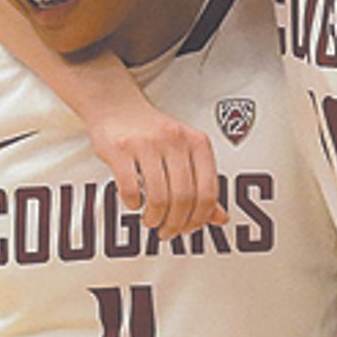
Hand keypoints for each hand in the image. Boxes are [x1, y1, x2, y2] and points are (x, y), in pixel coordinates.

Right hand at [90, 102, 220, 238]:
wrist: (117, 106)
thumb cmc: (154, 133)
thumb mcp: (186, 153)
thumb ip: (203, 184)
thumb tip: (219, 218)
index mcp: (198, 143)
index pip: (208, 192)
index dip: (199, 219)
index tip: (189, 228)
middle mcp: (175, 140)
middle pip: (184, 198)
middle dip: (176, 223)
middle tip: (167, 231)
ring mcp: (147, 143)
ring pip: (159, 197)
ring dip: (155, 218)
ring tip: (151, 221)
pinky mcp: (120, 149)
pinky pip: (131, 188)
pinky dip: (133, 204)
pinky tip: (135, 203)